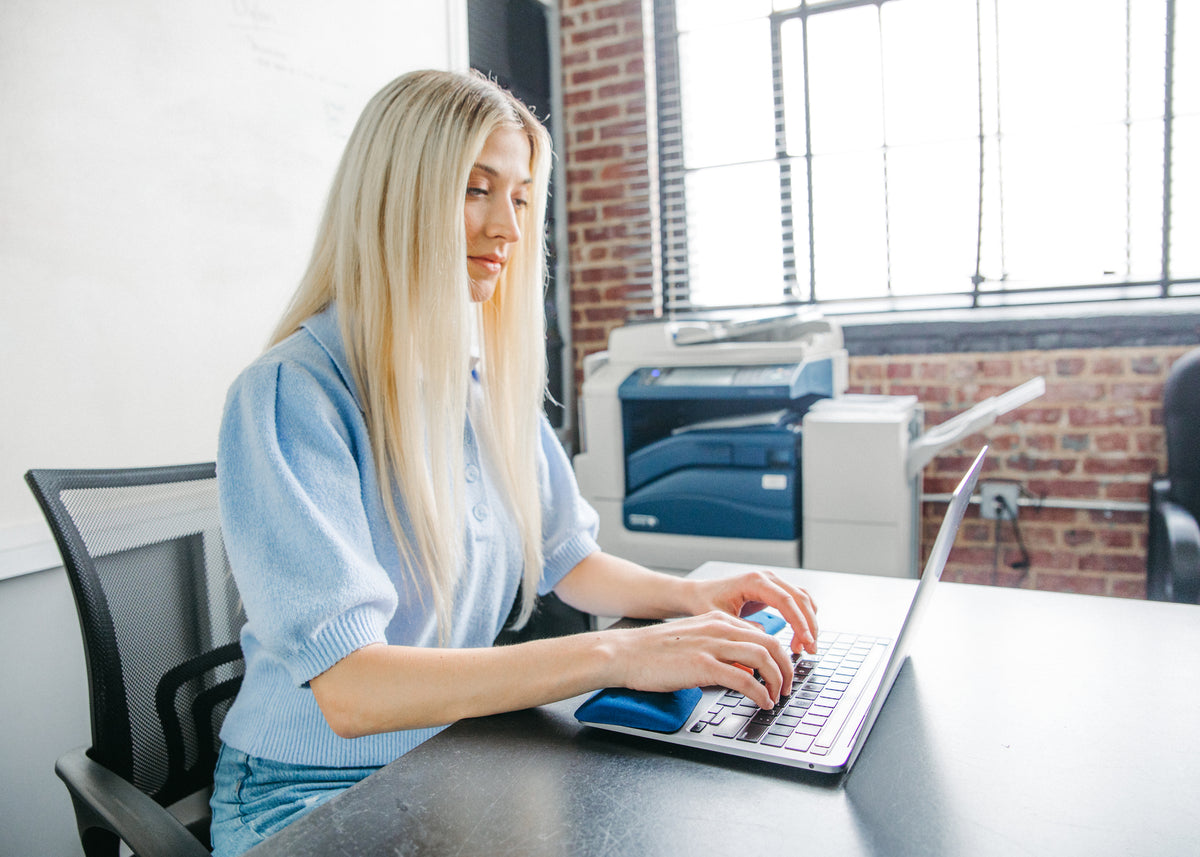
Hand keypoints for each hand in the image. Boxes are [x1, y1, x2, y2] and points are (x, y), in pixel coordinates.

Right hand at [610, 611, 794, 708]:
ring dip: (777, 681)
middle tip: (788, 687)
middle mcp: (719, 628)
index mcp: (718, 621)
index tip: (783, 673)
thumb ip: (720, 648)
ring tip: (778, 697)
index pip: (763, 634)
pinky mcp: (703, 665)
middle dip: (787, 668)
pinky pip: (745, 680)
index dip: (779, 656)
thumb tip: (744, 669)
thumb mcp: (694, 640)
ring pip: (763, 658)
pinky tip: (762, 702)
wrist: (625, 652)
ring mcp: (712, 646)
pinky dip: (760, 693)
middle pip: (771, 644)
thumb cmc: (654, 651)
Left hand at [690, 569, 818, 654]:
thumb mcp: (722, 619)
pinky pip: (797, 602)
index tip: (806, 641)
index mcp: (754, 581)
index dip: (799, 622)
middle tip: (811, 649)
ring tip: (805, 648)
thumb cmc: (706, 603)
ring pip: (803, 599)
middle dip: (809, 625)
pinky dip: (803, 619)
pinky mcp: (774, 591)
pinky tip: (800, 638)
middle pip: (800, 598)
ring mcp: (772, 582)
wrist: (699, 593)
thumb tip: (766, 641)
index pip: (785, 600)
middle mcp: (766, 578)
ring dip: (809, 623)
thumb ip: (744, 628)